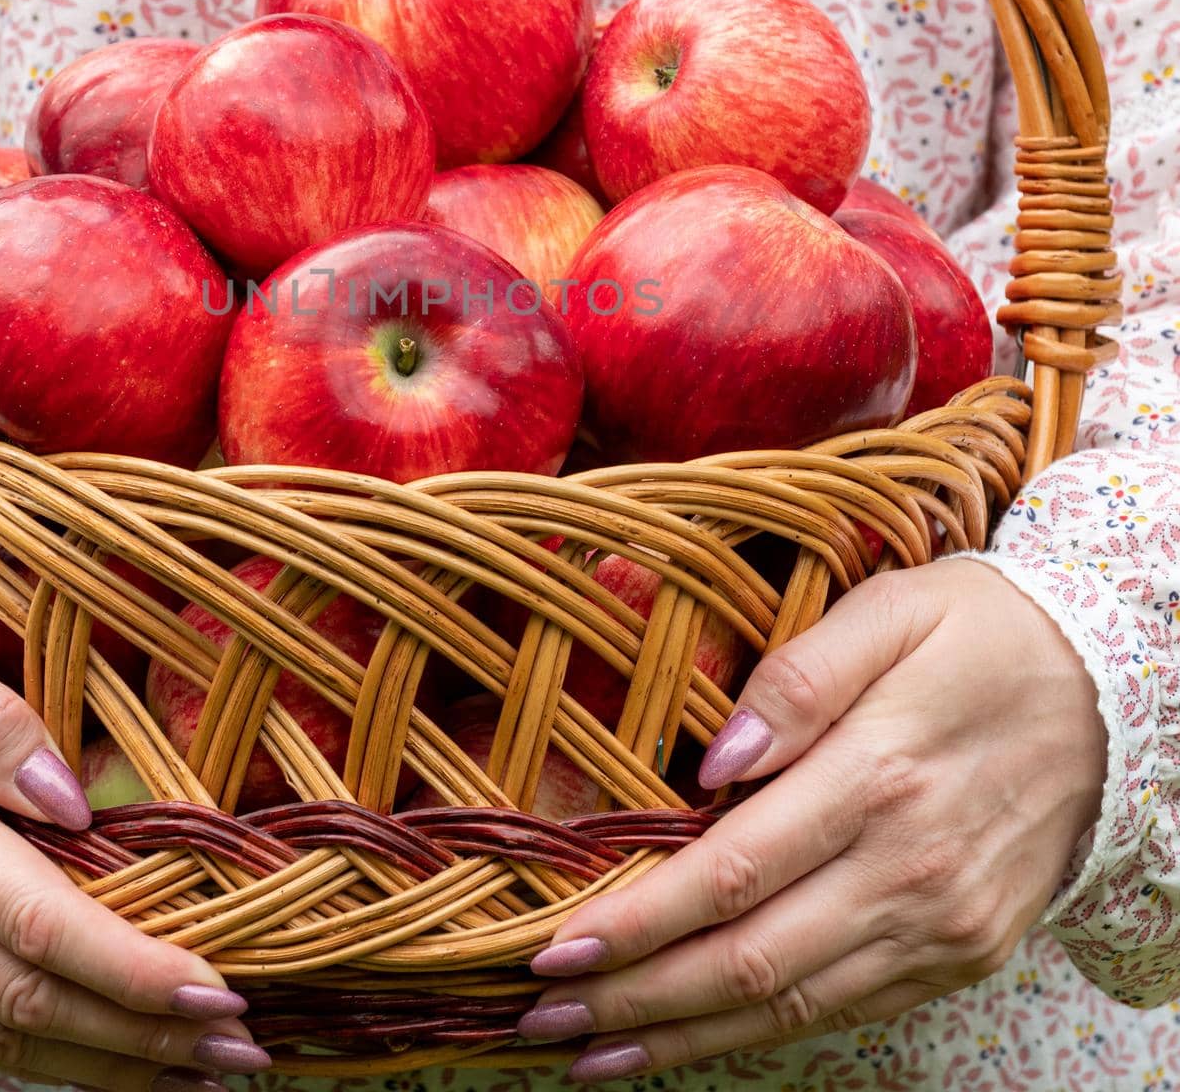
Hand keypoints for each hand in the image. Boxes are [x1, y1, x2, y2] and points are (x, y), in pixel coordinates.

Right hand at [0, 589, 269, 1089]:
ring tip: (189, 1073)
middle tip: (239, 1051)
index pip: (42, 927)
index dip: (134, 972)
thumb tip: (76, 798)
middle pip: (29, 1005)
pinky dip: (26, 1059)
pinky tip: (89, 1057)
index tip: (216, 993)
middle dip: (142, 1039)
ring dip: (97, 1064)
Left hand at [515, 558, 1105, 1078]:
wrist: (1115, 688)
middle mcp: (911, 870)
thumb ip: (799, 678)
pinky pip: (847, 1010)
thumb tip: (713, 758)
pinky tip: (698, 1040)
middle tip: (543, 1015)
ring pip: (792, 1004)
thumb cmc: (981, 632)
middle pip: (750, 960)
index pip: (731, 873)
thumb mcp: (892, 611)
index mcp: (880, 777)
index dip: (638, 920)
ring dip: (685, 1035)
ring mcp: (943, 926)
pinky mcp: (962, 953)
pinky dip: (762, 1035)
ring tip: (594, 1053)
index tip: (555, 945)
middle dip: (635, 996)